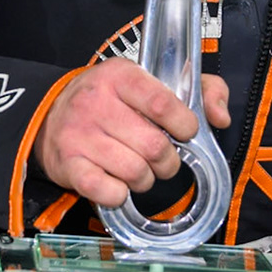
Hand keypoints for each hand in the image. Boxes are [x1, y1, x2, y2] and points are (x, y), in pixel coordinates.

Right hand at [33, 59, 229, 208]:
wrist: (51, 114)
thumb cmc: (112, 100)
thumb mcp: (151, 81)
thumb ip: (200, 89)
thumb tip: (220, 118)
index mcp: (120, 76)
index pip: (163, 104)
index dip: (184, 125)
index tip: (185, 132)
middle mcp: (96, 102)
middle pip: (154, 146)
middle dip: (168, 161)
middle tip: (162, 158)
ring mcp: (80, 134)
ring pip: (135, 173)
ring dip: (146, 179)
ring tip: (139, 168)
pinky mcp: (68, 164)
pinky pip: (108, 192)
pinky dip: (120, 195)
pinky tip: (118, 183)